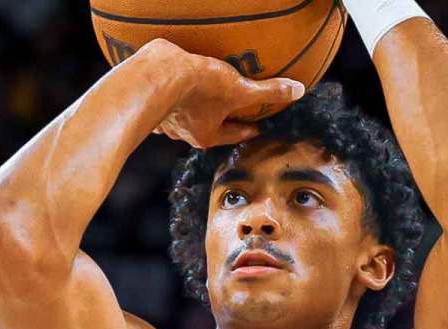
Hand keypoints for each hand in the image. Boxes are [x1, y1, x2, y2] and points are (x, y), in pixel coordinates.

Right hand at [143, 39, 304, 147]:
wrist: (157, 74)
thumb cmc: (198, 88)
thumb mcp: (240, 89)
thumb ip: (268, 91)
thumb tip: (297, 90)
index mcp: (206, 135)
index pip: (232, 134)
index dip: (246, 129)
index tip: (255, 127)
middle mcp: (184, 132)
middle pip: (207, 128)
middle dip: (219, 120)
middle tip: (229, 111)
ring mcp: (165, 118)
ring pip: (185, 117)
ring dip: (194, 110)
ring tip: (202, 97)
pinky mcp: (151, 101)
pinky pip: (165, 104)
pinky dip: (172, 98)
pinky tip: (175, 89)